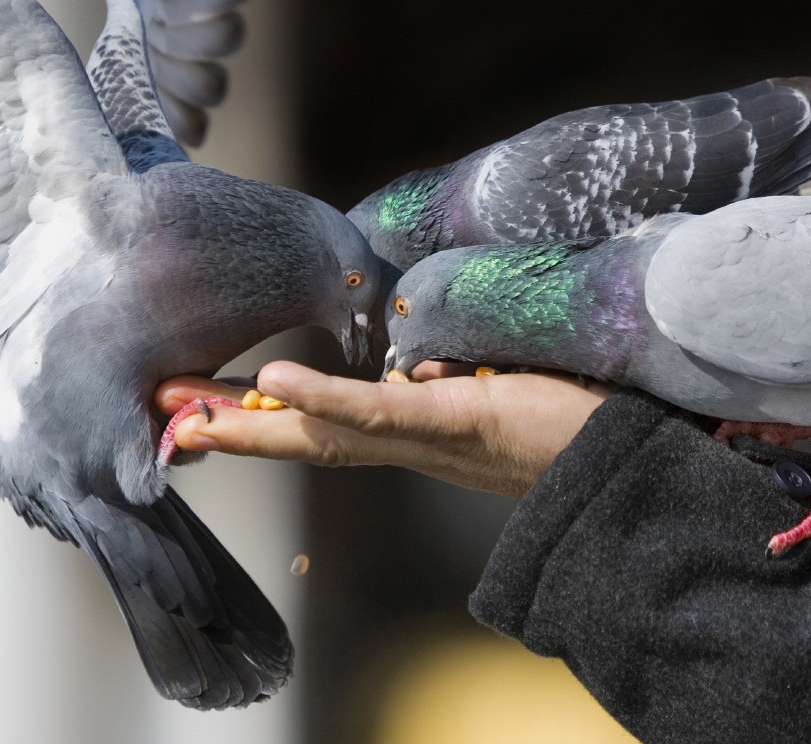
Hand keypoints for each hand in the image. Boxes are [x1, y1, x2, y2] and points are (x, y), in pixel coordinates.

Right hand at [154, 361, 611, 497]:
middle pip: (310, 437)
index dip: (266, 415)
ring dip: (257, 425)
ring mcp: (433, 436)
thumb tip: (416, 352)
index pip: (330, 423)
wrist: (643, 458)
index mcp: (423, 431)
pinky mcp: (459, 423)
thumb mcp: (503, 371)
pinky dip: (323, 401)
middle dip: (236, 429)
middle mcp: (417, 442)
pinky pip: (380, 414)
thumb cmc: (584, 408)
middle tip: (166, 418)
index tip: (203, 405)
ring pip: (328, 434)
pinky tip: (274, 385)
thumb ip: (454, 364)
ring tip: (194, 415)